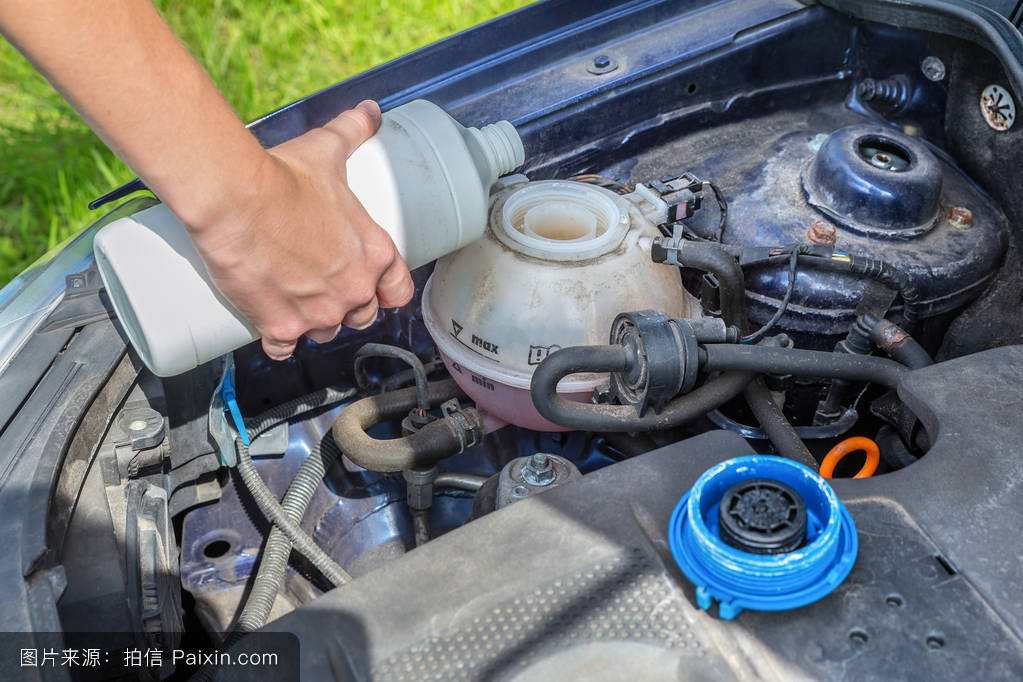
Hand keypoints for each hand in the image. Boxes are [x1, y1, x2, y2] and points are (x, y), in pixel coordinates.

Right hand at [186, 100, 414, 359]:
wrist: (235, 198)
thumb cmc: (285, 175)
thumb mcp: (328, 151)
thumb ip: (353, 131)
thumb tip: (372, 110)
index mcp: (374, 256)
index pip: (399, 292)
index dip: (385, 290)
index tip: (369, 284)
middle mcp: (353, 292)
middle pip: (361, 315)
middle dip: (345, 305)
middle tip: (321, 286)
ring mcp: (317, 315)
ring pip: (324, 334)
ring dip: (313, 324)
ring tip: (294, 301)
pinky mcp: (279, 328)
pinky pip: (284, 349)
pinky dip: (276, 341)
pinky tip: (269, 327)